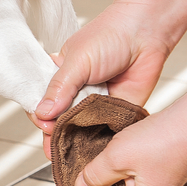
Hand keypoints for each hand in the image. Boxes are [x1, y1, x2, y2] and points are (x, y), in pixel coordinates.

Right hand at [27, 3, 171, 157]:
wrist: (147, 33)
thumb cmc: (111, 36)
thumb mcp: (77, 61)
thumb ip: (60, 89)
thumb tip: (42, 113)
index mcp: (59, 78)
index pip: (40, 102)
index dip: (39, 115)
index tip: (43, 122)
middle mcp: (74, 93)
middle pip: (57, 120)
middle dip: (54, 133)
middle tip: (55, 141)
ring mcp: (93, 105)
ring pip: (78, 129)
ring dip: (74, 141)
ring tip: (70, 152)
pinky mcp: (114, 114)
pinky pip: (102, 131)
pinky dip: (97, 141)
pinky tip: (91, 149)